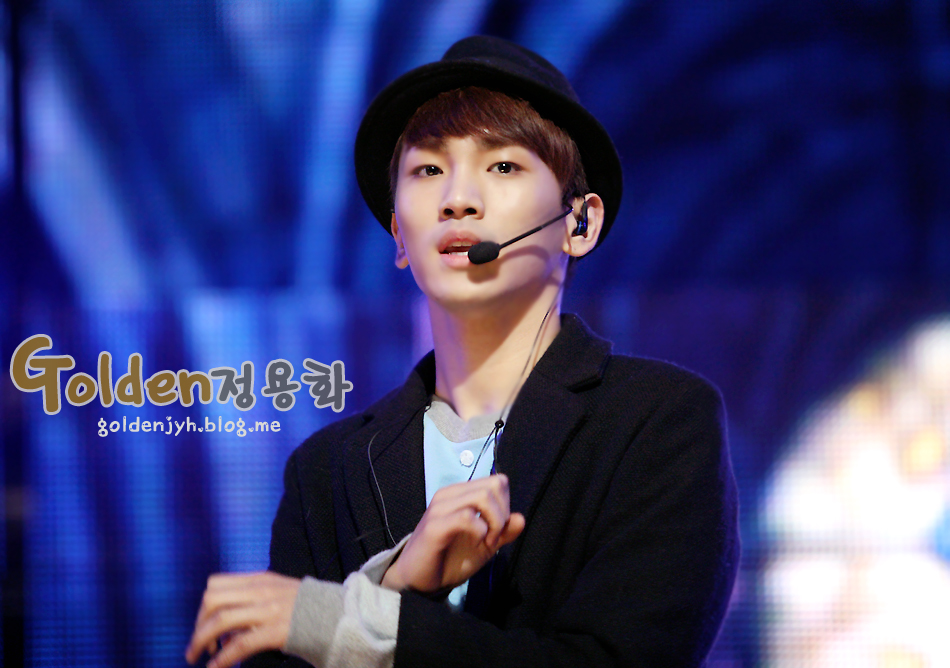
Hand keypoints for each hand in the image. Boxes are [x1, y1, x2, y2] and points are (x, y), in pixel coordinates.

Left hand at [185, 571, 300, 667]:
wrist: (340, 616)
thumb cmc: (308, 610)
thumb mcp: (279, 592)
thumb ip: (253, 600)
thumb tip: (226, 628)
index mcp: (260, 580)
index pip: (215, 585)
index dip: (203, 608)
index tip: (204, 627)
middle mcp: (261, 591)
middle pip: (212, 600)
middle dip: (198, 624)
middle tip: (197, 646)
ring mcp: (268, 610)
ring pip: (220, 620)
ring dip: (201, 641)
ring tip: (198, 657)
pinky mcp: (276, 631)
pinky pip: (239, 644)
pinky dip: (222, 658)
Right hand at [382, 474, 524, 592]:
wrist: (418, 581)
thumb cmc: (449, 560)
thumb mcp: (485, 546)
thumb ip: (503, 532)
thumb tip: (521, 518)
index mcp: (460, 494)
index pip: (497, 481)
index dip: (505, 505)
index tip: (497, 530)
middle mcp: (449, 495)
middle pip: (494, 485)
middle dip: (502, 514)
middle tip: (493, 538)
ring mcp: (440, 508)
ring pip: (482, 497)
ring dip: (493, 523)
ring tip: (485, 542)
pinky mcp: (434, 526)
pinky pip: (467, 517)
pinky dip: (480, 532)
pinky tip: (475, 545)